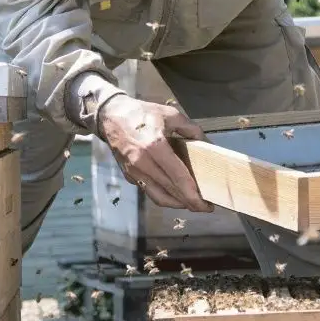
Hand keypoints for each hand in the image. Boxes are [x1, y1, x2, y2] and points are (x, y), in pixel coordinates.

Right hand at [98, 95, 213, 211]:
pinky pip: (149, 191)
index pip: (177, 177)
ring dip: (177, 204)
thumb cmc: (142, 114)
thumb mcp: (170, 114)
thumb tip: (208, 144)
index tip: (207, 203)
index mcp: (154, 146)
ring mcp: (134, 172)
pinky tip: (175, 194)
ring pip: (158, 197)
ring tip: (192, 204)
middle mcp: (143, 163)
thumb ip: (191, 129)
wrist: (110, 116)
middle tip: (205, 206)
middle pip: (170, 191)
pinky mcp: (129, 176)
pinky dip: (164, 196)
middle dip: (190, 202)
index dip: (193, 193)